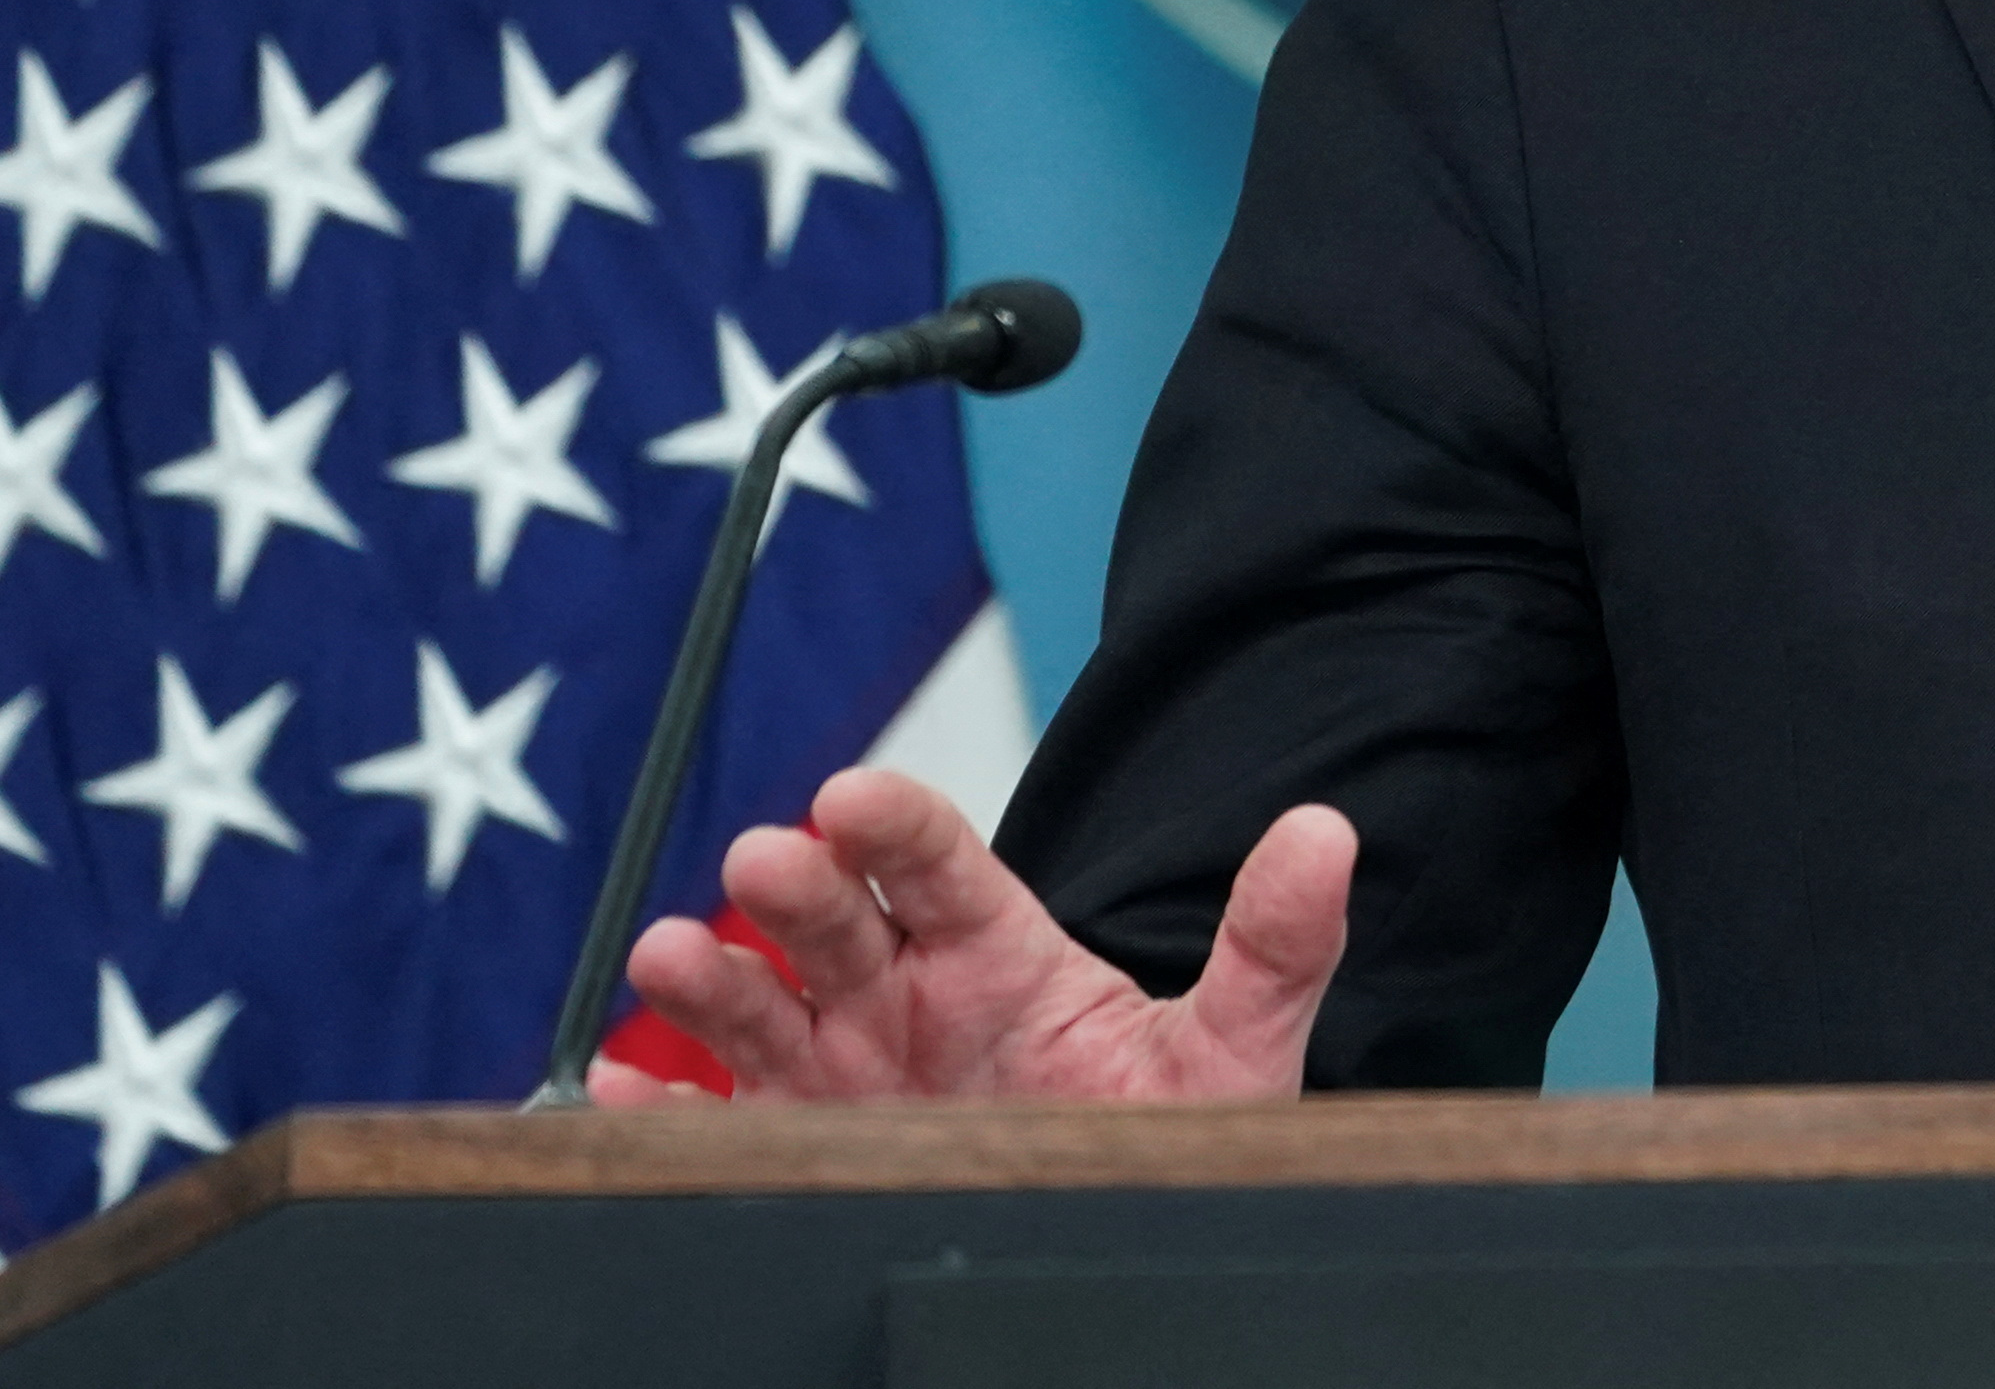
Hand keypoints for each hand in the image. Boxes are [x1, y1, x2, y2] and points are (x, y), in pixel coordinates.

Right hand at [588, 767, 1353, 1103]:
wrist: (1124, 1234)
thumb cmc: (1164, 1134)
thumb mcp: (1232, 1051)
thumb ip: (1273, 949)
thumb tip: (1328, 832)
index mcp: (1002, 954)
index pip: (940, 863)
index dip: (893, 824)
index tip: (851, 797)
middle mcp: (910, 1002)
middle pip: (839, 925)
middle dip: (797, 888)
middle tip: (764, 859)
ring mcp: (849, 1079)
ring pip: (764, 1013)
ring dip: (710, 982)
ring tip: (668, 956)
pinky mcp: (810, 1156)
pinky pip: (724, 1132)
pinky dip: (669, 1114)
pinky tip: (629, 1101)